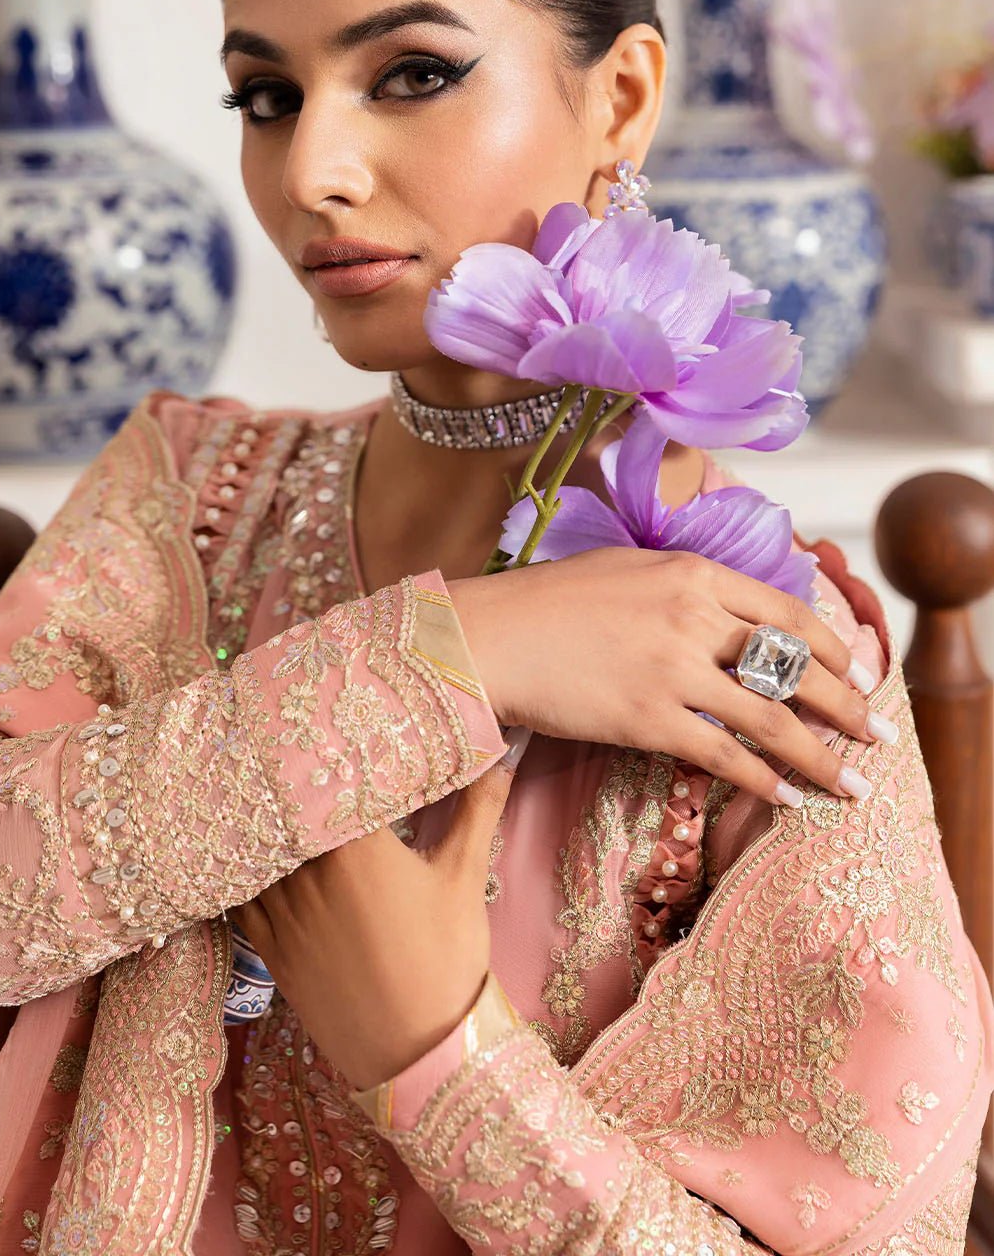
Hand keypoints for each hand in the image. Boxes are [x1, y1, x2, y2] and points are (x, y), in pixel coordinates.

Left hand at [228, 734, 525, 1091]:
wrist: (418, 1053)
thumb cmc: (446, 960)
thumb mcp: (463, 878)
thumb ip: (477, 808)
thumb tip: (504, 752)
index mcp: (354, 847)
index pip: (325, 777)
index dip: (322, 747)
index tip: (325, 721)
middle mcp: (307, 872)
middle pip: (284, 807)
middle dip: (290, 779)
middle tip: (290, 744)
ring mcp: (281, 911)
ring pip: (255, 847)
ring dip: (261, 820)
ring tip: (261, 787)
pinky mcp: (268, 947)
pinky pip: (239, 894)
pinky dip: (241, 867)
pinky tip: (245, 849)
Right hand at [450, 548, 885, 807]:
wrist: (489, 636)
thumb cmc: (549, 601)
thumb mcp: (629, 569)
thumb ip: (686, 587)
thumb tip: (735, 616)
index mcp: (692, 572)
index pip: (787, 612)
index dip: (834, 649)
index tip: (859, 674)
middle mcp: (693, 616)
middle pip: (795, 665)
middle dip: (848, 706)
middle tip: (879, 735)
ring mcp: (673, 668)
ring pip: (772, 717)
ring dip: (821, 757)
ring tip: (852, 785)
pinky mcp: (648, 719)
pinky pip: (724, 755)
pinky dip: (764, 781)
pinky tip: (789, 799)